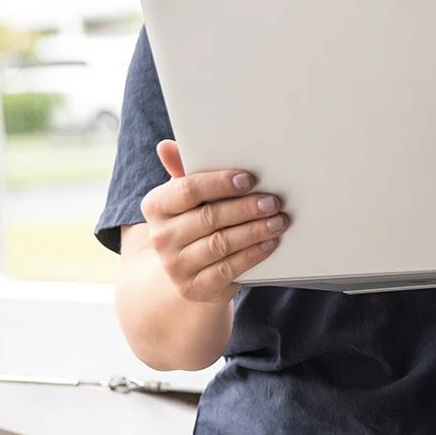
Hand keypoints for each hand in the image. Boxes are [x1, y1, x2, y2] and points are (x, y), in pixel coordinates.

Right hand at [139, 140, 288, 303]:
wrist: (186, 270)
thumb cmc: (193, 220)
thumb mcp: (187, 195)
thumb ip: (184, 171)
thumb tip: (167, 146)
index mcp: (156, 206)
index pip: (187, 190)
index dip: (220, 183)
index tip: (249, 179)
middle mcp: (160, 237)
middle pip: (208, 218)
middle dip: (245, 209)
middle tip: (274, 201)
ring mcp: (175, 266)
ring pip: (220, 245)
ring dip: (254, 231)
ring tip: (279, 221)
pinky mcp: (194, 288)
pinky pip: (227, 270)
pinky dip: (252, 255)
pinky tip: (269, 244)